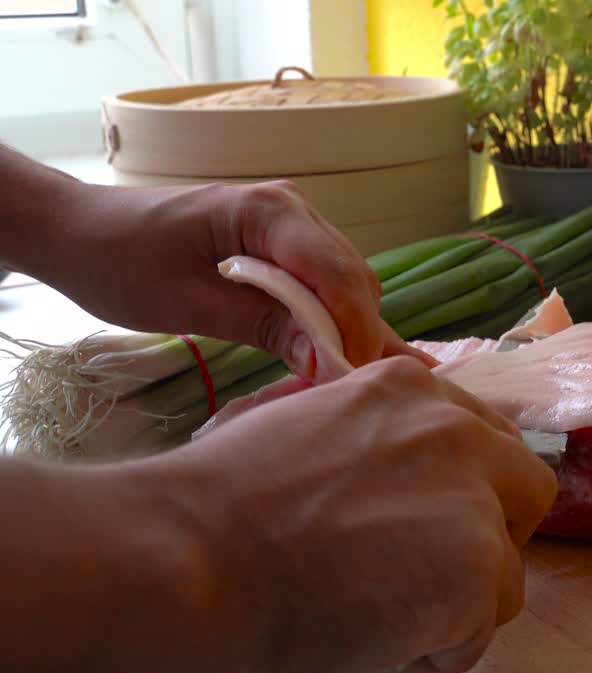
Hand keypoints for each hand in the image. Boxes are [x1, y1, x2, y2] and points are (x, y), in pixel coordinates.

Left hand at [36, 179, 407, 372]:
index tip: (353, 381)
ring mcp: (292, 221)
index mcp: (269, 212)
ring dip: (346, 326)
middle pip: (353, 278)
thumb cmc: (117, 263)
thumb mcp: (187, 304)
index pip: (338, 275)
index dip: (355, 330)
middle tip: (345, 389)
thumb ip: (263, 326)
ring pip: (347, 281)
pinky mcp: (283, 239)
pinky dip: (329, 316)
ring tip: (335, 377)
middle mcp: (293, 207)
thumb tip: (327, 360)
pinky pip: (324, 281)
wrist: (77, 231)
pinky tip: (330, 351)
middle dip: (358, 333)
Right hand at [153, 356, 557, 672]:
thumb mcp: (303, 419)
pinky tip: (374, 641)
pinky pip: (478, 634)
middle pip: (526, 490)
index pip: (483, 438)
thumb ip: (369, 431)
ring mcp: (475, 500)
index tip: (429, 523)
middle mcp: (457, 431)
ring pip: (507, 573)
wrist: (192, 556)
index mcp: (412, 389)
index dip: (464, 489)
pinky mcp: (478, 570)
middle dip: (491, 536)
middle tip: (431, 574)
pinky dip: (434, 652)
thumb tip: (385, 462)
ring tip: (379, 616)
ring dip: (457, 604)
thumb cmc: (217, 500)